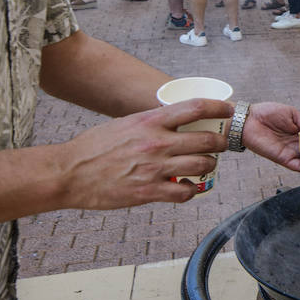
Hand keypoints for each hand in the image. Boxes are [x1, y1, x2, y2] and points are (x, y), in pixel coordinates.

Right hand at [56, 100, 231, 208]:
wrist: (69, 173)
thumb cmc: (94, 146)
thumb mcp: (126, 123)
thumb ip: (151, 123)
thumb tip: (173, 121)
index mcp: (150, 121)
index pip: (196, 108)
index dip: (219, 107)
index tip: (230, 110)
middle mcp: (157, 142)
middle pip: (208, 140)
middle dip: (222, 142)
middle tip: (222, 144)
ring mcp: (155, 168)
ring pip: (203, 165)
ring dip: (209, 166)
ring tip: (205, 165)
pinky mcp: (149, 192)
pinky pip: (185, 192)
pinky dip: (191, 190)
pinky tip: (186, 187)